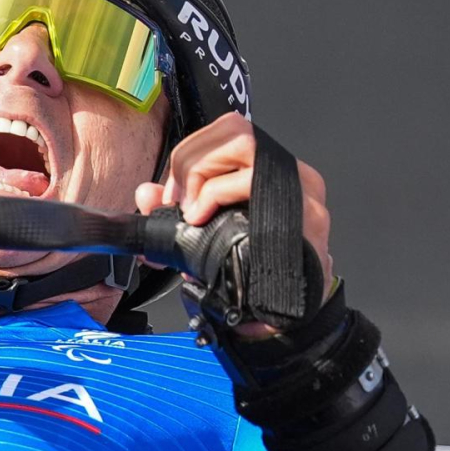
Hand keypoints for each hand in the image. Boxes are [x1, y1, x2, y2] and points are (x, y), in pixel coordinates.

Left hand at [132, 113, 333, 335]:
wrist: (288, 320)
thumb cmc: (251, 278)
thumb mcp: (204, 238)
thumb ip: (176, 213)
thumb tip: (146, 194)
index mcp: (273, 174)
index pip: (228, 133)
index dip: (190, 153)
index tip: (173, 193)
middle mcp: (292, 174)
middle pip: (234, 129)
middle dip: (191, 159)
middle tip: (177, 201)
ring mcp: (302, 191)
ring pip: (242, 143)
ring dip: (202, 173)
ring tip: (192, 211)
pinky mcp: (304, 212)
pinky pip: (250, 179)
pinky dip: (214, 192)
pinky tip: (202, 218)